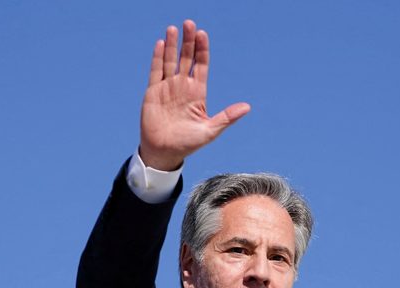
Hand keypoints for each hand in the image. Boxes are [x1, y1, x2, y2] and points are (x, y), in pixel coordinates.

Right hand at [139, 20, 250, 170]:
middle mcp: (183, 87)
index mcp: (197, 94)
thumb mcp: (210, 131)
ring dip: (172, 45)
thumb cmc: (188, 143)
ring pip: (170, 61)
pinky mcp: (153, 92)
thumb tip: (247, 107)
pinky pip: (156, 71)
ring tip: (174, 28)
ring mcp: (167, 88)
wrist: (164, 152)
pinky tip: (161, 44)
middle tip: (189, 24)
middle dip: (188, 42)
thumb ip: (227, 117)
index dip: (202, 50)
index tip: (203, 34)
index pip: (201, 66)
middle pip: (186, 58)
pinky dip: (158, 58)